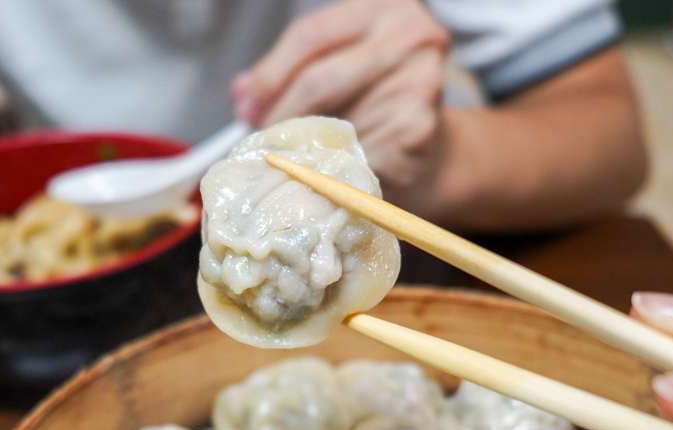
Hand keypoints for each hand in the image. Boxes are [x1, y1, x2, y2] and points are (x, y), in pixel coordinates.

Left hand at [231, 0, 449, 192]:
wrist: (431, 152)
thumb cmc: (376, 107)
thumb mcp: (335, 74)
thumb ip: (289, 75)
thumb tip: (242, 94)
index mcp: (382, 8)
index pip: (310, 35)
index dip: (270, 74)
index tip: (247, 104)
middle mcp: (409, 33)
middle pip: (320, 77)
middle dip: (281, 113)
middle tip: (260, 136)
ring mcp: (420, 78)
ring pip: (335, 120)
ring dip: (304, 145)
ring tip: (291, 156)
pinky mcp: (420, 124)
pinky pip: (356, 151)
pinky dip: (334, 165)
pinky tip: (330, 170)